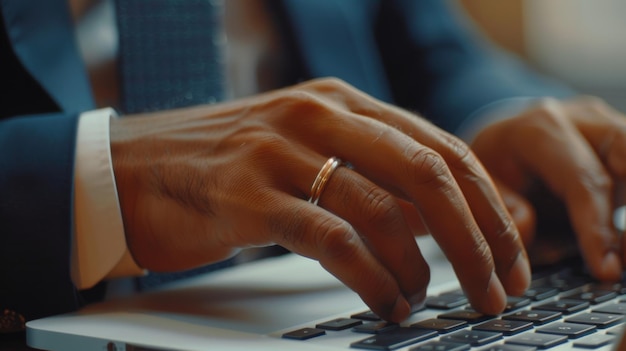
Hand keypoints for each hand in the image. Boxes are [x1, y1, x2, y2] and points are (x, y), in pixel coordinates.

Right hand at [110, 78, 528, 321]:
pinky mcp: (250, 198)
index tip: (507, 252)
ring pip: (385, 211)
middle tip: (496, 287)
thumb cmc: (221, 165)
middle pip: (428, 175)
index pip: (441, 148)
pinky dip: (372, 278)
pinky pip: (333, 241)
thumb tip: (432, 222)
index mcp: (339, 103)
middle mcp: (318, 118)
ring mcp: (282, 154)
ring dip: (422, 268)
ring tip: (429, 301)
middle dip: (476, 239)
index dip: (487, 204)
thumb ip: (365, 171)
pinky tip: (385, 302)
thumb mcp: (303, 149)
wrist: (129, 169)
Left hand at [471, 96, 625, 280]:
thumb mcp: (475, 187)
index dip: (597, 228)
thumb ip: (499, 208)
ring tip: (622, 255)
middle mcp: (580, 119)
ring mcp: (606, 128)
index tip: (605, 269)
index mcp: (538, 129)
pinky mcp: (621, 142)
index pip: (582, 180)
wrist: (499, 142)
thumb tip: (527, 227)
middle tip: (623, 257)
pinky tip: (620, 245)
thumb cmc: (490, 167)